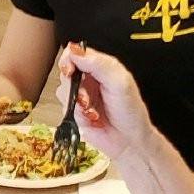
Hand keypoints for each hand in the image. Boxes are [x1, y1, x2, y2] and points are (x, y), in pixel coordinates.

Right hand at [56, 45, 154, 160]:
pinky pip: (64, 108)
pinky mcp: (75, 112)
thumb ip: (99, 64)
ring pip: (63, 91)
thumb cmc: (130, 111)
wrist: (129, 141)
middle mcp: (89, 80)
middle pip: (65, 71)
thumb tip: (76, 52)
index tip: (71, 69)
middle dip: (73, 85)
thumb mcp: (120, 82)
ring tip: (92, 109)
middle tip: (83, 95)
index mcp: (100, 67)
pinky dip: (77, 114)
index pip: (76, 54)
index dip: (69, 59)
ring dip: (77, 102)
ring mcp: (81, 96)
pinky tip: (91, 117)